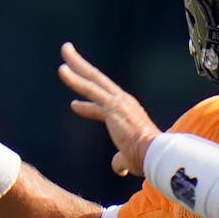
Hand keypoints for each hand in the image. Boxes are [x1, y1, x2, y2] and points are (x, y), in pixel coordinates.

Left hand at [57, 41, 159, 177]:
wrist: (156, 155)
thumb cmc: (147, 159)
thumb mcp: (130, 159)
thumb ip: (121, 161)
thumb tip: (119, 168)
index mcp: (128, 112)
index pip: (104, 104)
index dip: (88, 104)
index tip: (75, 104)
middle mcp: (124, 102)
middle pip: (98, 80)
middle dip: (82, 66)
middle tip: (68, 51)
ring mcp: (118, 102)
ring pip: (93, 79)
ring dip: (77, 64)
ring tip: (64, 50)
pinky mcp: (112, 106)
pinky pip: (90, 89)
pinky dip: (76, 80)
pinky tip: (63, 71)